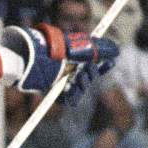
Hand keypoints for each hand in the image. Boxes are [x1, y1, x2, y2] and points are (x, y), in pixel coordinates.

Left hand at [1, 25, 117, 94]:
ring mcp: (60, 83)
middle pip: (88, 77)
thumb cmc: (50, 51)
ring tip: (77, 77)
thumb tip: (117, 50)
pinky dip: (72, 95)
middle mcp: (67, 71)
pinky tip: (70, 88)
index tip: (111, 62)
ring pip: (80, 89)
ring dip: (82, 83)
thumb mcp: (76, 46)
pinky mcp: (54, 94)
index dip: (103, 64)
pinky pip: (69, 100)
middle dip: (91, 73)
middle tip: (86, 68)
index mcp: (71, 59)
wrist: (30, 60)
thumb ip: (97, 48)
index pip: (92, 64)